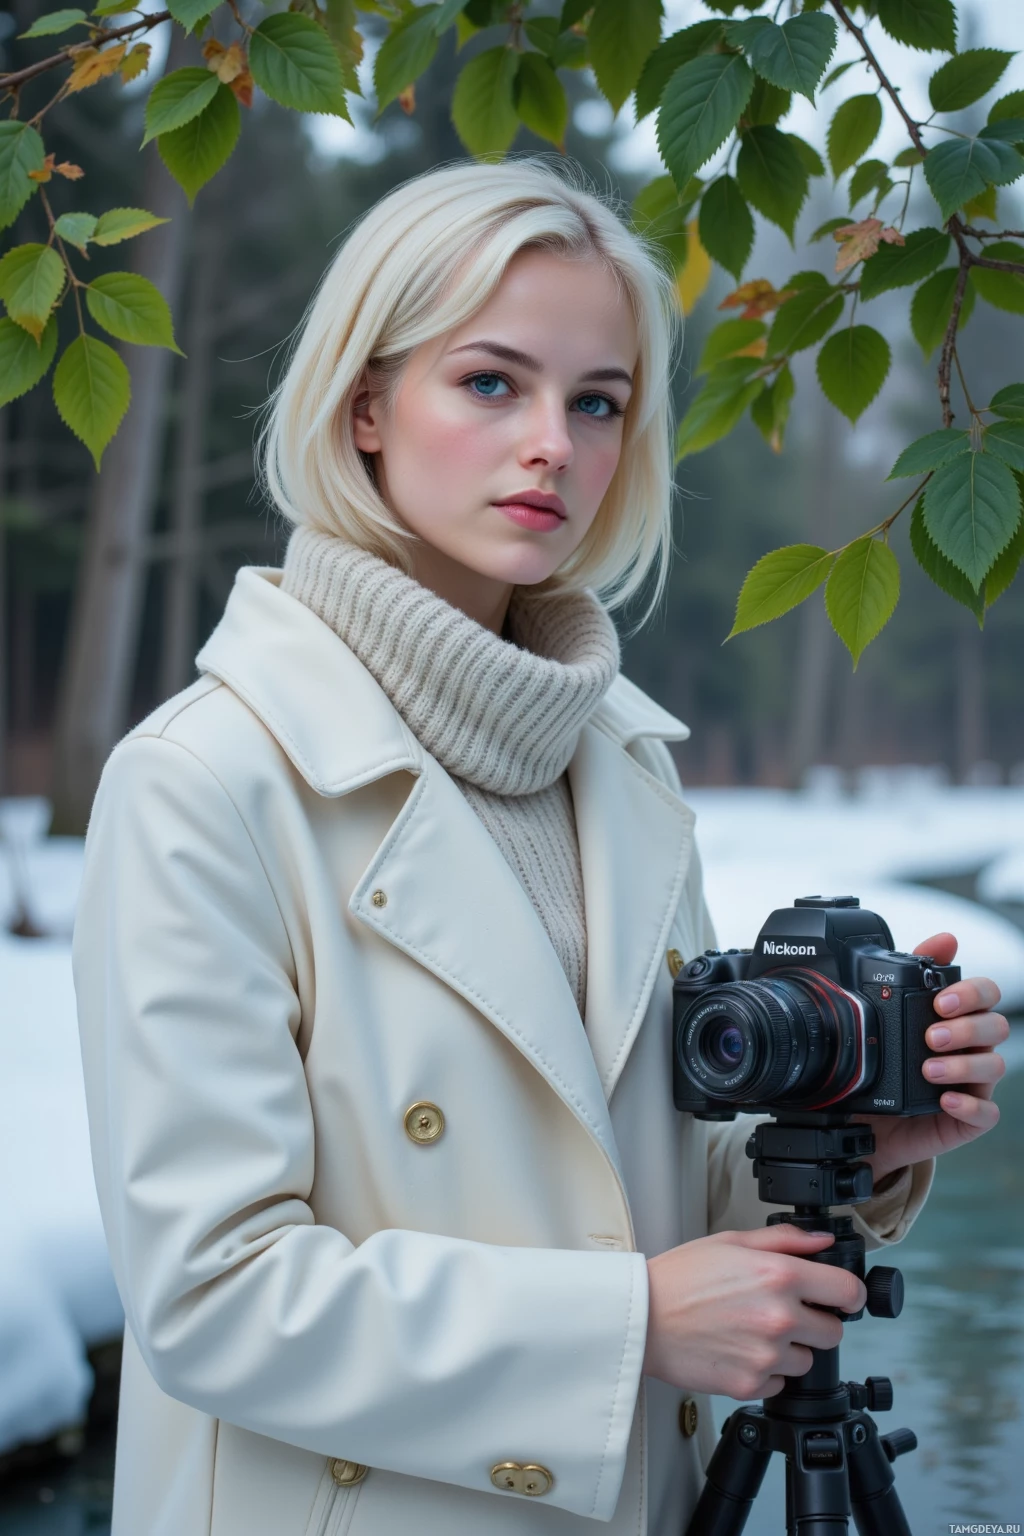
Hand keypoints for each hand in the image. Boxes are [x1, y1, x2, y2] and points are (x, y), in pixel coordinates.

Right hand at [643, 1225, 865, 1399]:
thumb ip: (785, 1240)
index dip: (848, 1294)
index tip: (840, 1297)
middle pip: (834, 1332)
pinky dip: (766, 1373)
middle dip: (814, 1322)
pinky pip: (779, 1384)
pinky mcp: (751, 1385)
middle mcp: (780, 1317)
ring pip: (806, 1361)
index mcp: (779, 1276)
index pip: (848, 1292)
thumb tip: (823, 1242)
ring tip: (752, 1332)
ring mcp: (767, 1356)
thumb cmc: (680, 1278)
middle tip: (781, 1312)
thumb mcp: (731, 1242)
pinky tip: (740, 1351)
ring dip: (789, 1350)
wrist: (642, 1319)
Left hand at [861, 931, 1007, 1184]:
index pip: (983, 994)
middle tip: (930, 1036)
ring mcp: (972, 1083)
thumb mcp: (885, 1019)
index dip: (970, 992)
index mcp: (955, 1018)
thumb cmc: (881, 1064)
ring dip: (963, 1065)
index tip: (940, 1001)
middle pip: (995, 1026)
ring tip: (929, 1069)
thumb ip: (911, 976)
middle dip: (965, 1028)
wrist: (863, 1119)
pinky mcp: (967, 1118)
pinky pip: (987, 1113)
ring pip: (994, 1066)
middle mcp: (969, 1047)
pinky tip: (948, 1101)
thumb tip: (946, 939)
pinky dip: (971, 1106)